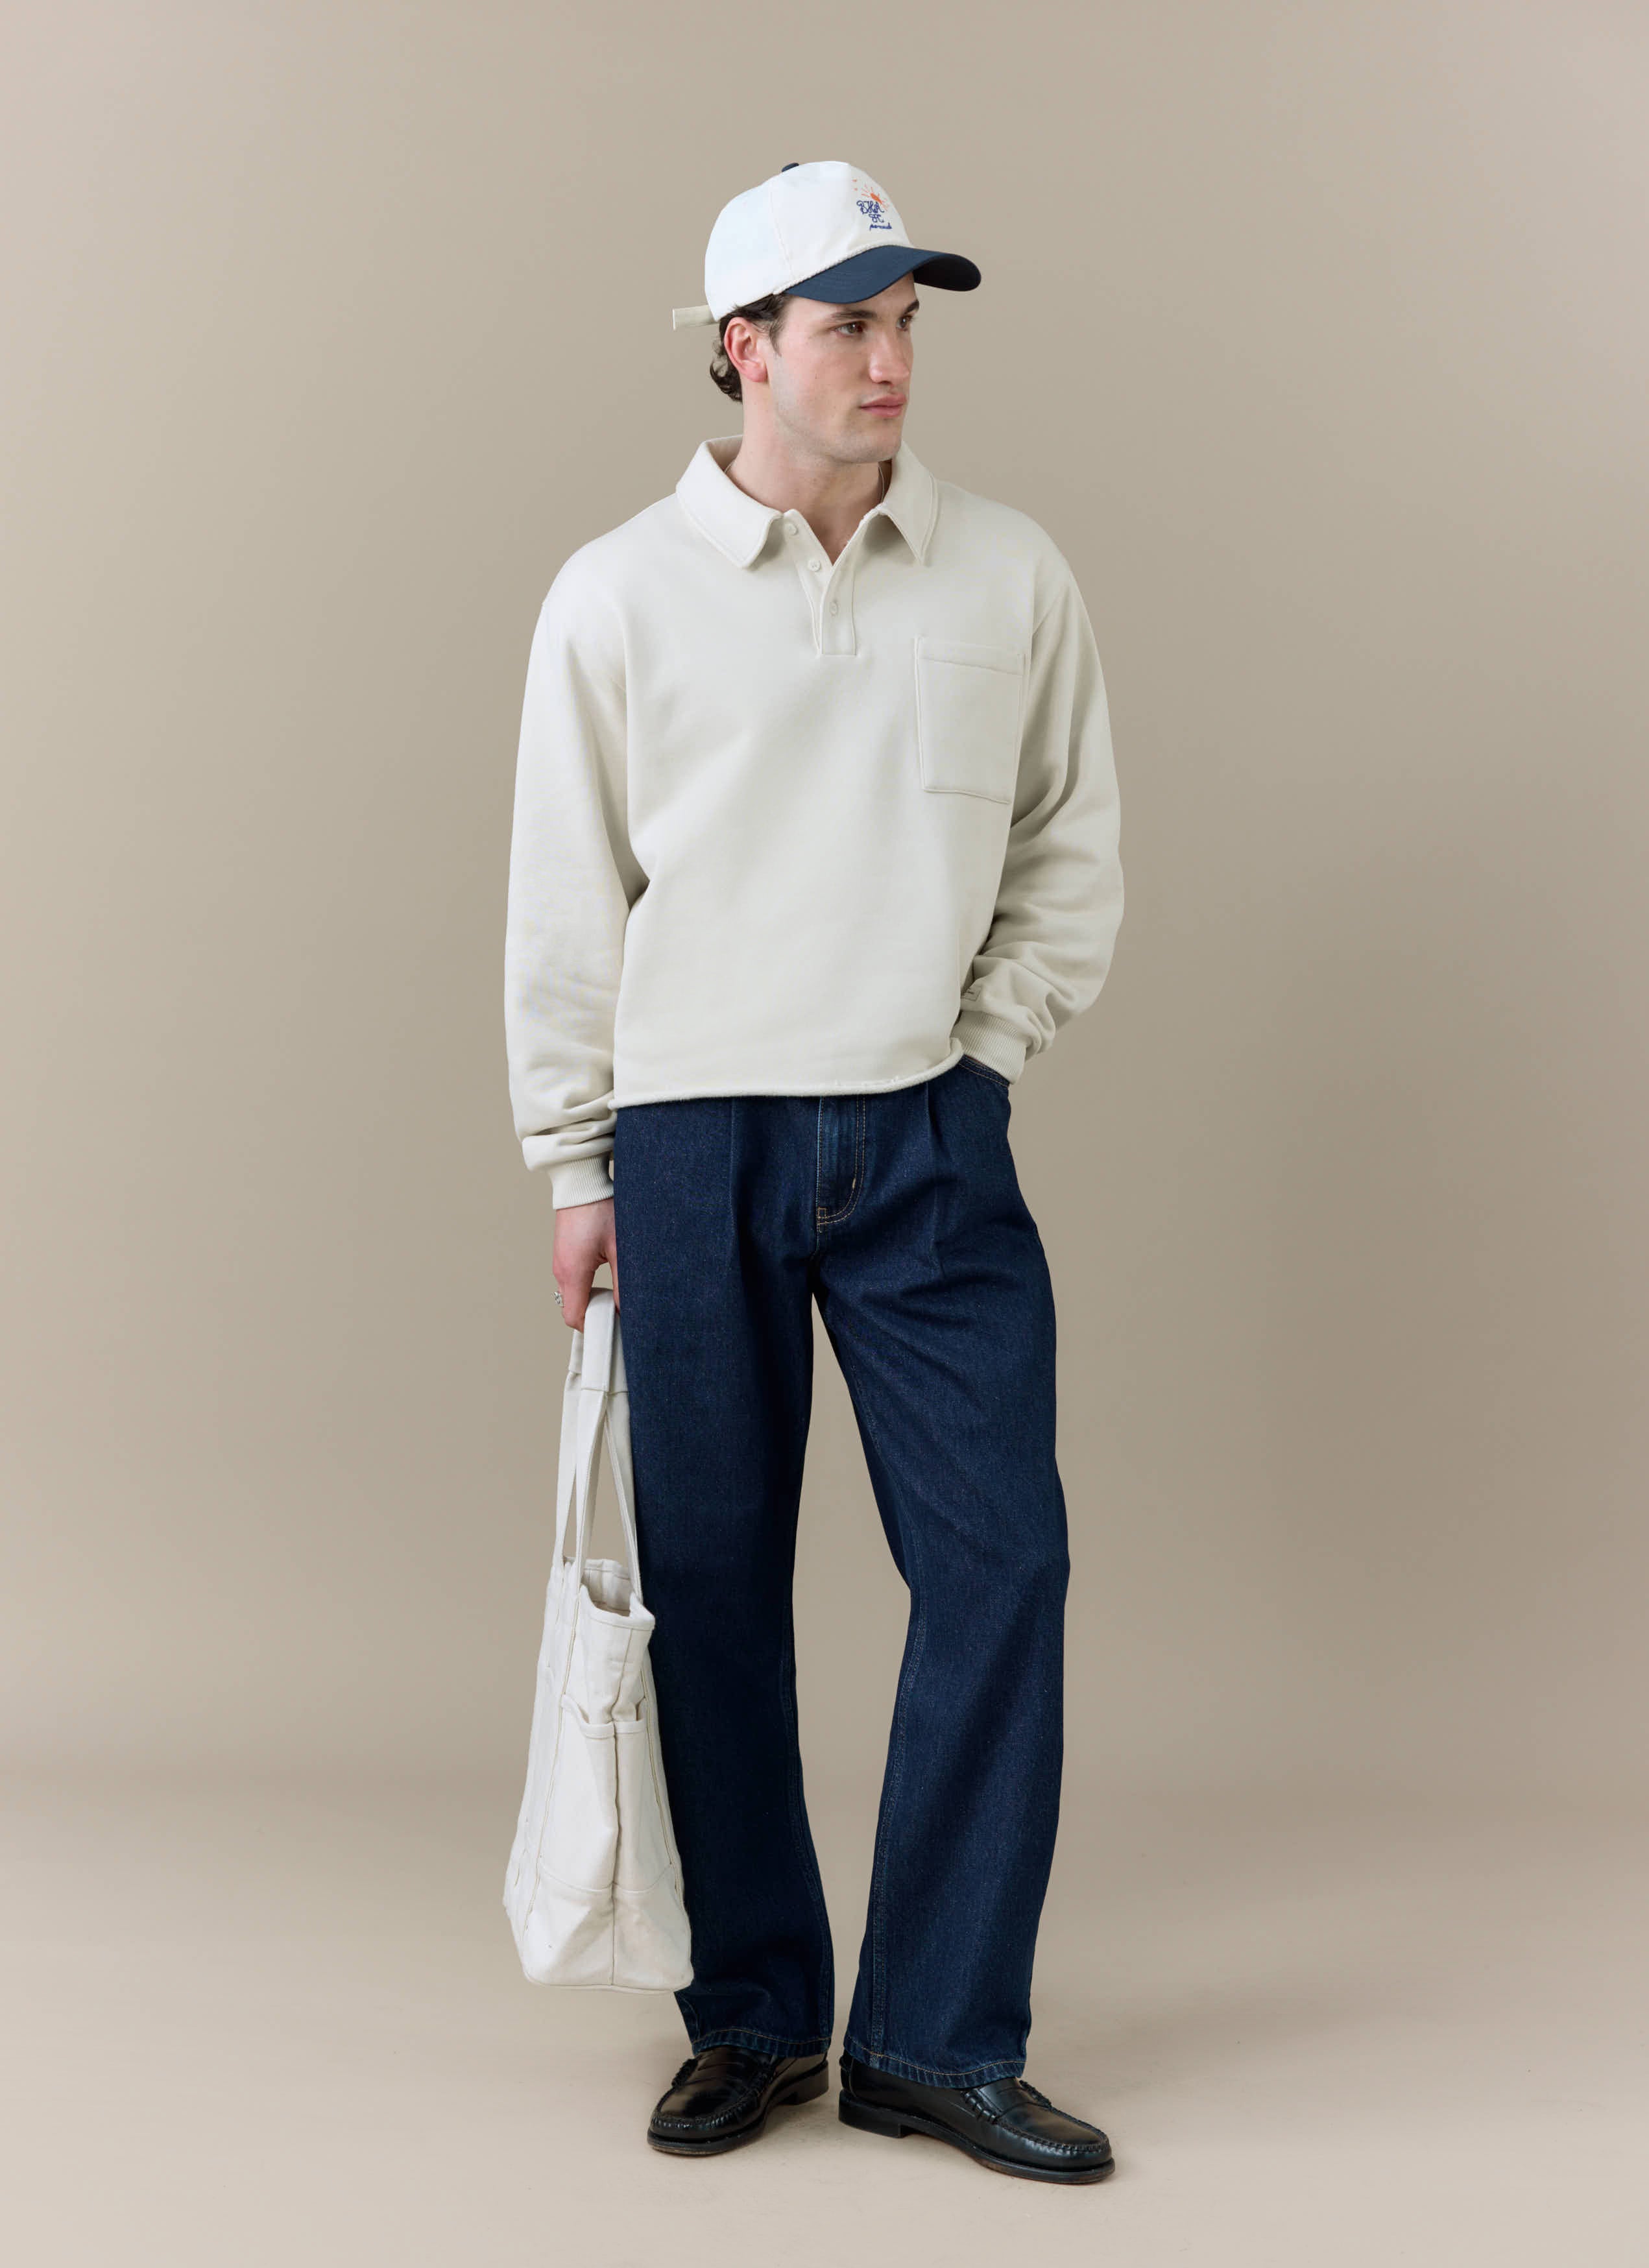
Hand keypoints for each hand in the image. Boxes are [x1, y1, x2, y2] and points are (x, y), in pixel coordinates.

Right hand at [552, 1195, 618, 1331]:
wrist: (581, 1182)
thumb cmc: (601, 1209)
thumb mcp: (620, 1247)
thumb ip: (623, 1282)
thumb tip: (628, 1309)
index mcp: (572, 1272)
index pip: (574, 1317)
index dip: (594, 1327)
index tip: (614, 1323)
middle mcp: (560, 1271)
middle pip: (573, 1309)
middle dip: (595, 1315)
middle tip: (619, 1309)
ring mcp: (559, 1262)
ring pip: (573, 1295)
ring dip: (592, 1299)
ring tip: (615, 1292)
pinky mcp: (563, 1255)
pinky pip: (572, 1281)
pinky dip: (586, 1287)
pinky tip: (605, 1274)